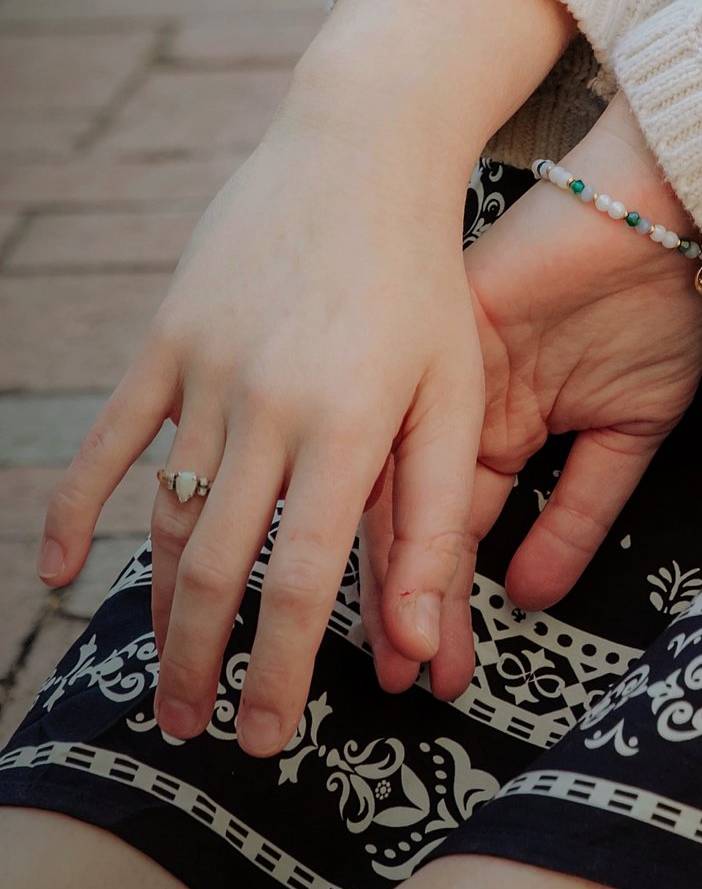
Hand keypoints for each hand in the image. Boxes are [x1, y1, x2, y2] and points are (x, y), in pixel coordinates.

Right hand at [39, 0, 575, 758]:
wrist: (364, 150)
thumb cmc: (424, 281)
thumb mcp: (454, 392)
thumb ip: (436, 519)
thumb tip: (420, 643)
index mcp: (348, 425)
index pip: (300, 582)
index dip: (278, 671)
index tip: (267, 738)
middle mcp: (268, 404)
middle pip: (220, 567)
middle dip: (205, 665)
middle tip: (199, 733)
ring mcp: (207, 369)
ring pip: (168, 517)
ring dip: (160, 607)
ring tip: (167, 677)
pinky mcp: (168, 337)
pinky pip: (108, 438)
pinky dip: (75, 509)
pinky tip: (60, 573)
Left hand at [361, 101, 701, 676]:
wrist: (665, 216)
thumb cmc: (663, 308)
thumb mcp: (632, 429)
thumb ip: (578, 512)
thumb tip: (534, 599)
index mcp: (499, 429)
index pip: (453, 535)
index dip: (444, 607)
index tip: (438, 677)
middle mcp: (452, 411)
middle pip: (410, 523)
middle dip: (408, 607)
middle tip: (402, 681)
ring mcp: (436, 376)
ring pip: (396, 484)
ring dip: (395, 567)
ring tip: (395, 645)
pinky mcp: (432, 338)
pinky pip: (403, 421)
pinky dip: (393, 489)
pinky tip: (384, 554)